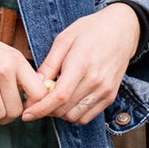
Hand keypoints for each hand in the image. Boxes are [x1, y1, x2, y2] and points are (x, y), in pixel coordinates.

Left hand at [22, 2, 141, 125]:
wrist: (122, 30)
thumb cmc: (90, 31)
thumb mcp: (64, 39)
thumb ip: (50, 64)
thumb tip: (35, 85)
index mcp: (81, 64)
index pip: (59, 97)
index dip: (40, 109)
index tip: (26, 113)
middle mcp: (95, 81)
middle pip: (64, 109)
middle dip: (45, 111)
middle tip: (35, 103)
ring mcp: (104, 91)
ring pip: (75, 117)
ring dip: (59, 114)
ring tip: (52, 101)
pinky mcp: (110, 97)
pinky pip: (87, 117)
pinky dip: (73, 114)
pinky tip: (67, 102)